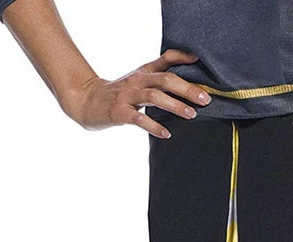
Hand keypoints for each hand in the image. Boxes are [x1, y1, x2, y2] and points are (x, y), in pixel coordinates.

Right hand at [62, 49, 210, 137]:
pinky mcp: (119, 112)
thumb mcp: (138, 81)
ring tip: (191, 115)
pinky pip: (139, 119)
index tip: (200, 61)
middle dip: (187, 89)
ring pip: (154, 96)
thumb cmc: (119, 94)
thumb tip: (187, 85)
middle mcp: (137, 80)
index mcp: (144, 72)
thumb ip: (159, 80)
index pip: (166, 58)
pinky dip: (154, 126)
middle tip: (205, 99)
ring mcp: (127, 96)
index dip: (183, 57)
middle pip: (165, 79)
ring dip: (174, 105)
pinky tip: (166, 133)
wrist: (87, 101)